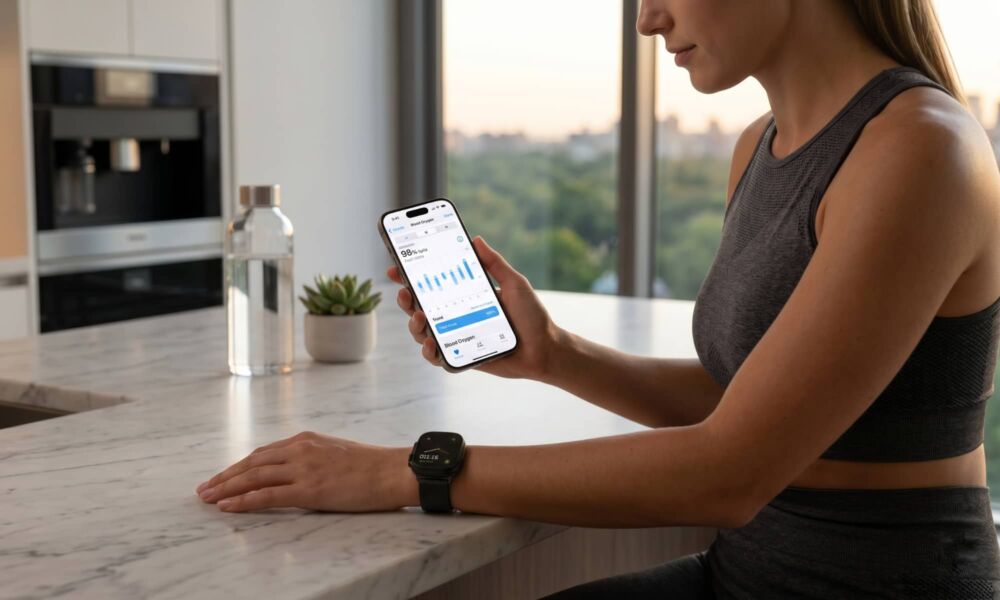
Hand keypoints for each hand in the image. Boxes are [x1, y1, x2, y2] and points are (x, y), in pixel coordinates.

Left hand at [195, 431, 416, 512]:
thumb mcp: (337, 452)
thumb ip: (314, 457)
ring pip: (254, 477)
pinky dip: (244, 501)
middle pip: (252, 463)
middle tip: (204, 488)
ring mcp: (303, 469)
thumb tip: (298, 470)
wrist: (393, 470)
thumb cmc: (373, 465)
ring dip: (227, 487)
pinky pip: (267, 495)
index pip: (263, 453)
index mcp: (306, 439)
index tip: (223, 475)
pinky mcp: (308, 490)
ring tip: (208, 497)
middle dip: (225, 476)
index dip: (240, 466)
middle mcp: (300, 449)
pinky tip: (228, 507)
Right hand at [388, 235, 561, 379]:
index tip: (396, 267)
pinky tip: (431, 344)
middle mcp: (455, 316)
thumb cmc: (531, 316)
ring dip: (414, 324)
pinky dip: (429, 352)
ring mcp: (456, 337)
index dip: (411, 276)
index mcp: (464, 295)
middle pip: (420, 307)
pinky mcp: (461, 357)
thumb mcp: (514, 283)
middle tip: (405, 293)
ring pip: (423, 332)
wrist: (545, 348)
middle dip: (406, 299)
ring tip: (421, 317)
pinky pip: (437, 357)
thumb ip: (495, 263)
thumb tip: (476, 238)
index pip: (432, 284)